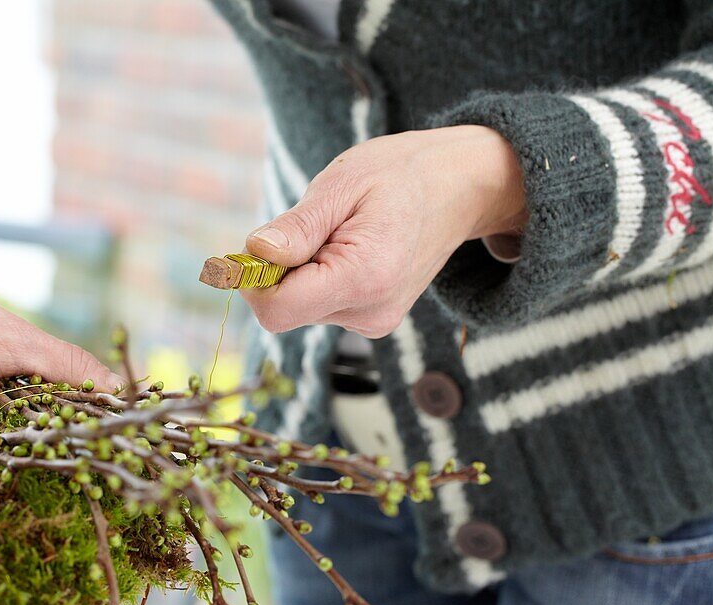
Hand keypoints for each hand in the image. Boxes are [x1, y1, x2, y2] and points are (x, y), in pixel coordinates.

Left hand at [240, 125, 526, 336]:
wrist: (460, 188)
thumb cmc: (400, 174)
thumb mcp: (343, 183)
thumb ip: (299, 226)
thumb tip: (253, 253)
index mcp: (363, 278)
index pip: (275, 310)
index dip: (253, 278)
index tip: (261, 241)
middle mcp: (369, 313)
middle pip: (283, 310)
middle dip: (278, 270)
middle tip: (312, 225)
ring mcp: (372, 322)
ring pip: (298, 308)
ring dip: (300, 271)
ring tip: (339, 233)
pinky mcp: (371, 321)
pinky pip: (318, 305)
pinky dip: (317, 277)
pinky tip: (348, 248)